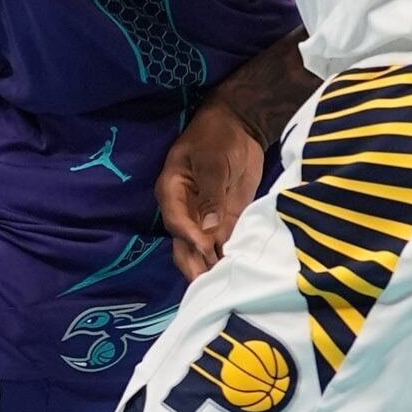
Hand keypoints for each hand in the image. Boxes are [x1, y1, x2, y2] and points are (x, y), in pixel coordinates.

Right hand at [158, 101, 262, 278]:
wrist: (239, 127)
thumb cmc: (218, 137)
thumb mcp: (212, 163)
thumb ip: (211, 196)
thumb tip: (209, 230)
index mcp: (172, 191)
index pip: (175, 220)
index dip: (188, 236)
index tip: (205, 248)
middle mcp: (184, 210)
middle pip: (183, 243)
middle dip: (194, 264)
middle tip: (208, 284)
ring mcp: (204, 217)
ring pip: (201, 250)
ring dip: (210, 266)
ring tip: (223, 285)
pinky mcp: (224, 221)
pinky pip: (221, 244)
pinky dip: (226, 259)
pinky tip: (236, 272)